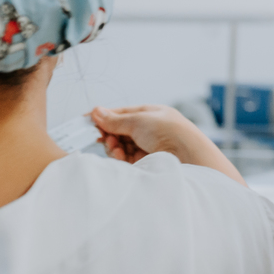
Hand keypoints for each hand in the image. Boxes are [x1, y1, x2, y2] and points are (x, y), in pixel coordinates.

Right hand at [90, 105, 245, 185]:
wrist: (187, 155)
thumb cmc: (168, 131)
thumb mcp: (139, 120)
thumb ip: (116, 119)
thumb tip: (96, 112)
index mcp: (150, 114)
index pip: (121, 114)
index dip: (104, 118)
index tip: (86, 122)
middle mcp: (148, 130)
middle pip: (118, 131)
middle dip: (109, 134)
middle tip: (104, 137)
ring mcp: (147, 146)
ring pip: (120, 146)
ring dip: (114, 146)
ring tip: (115, 148)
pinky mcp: (145, 162)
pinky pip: (125, 158)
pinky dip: (120, 157)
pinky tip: (119, 156)